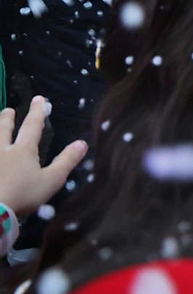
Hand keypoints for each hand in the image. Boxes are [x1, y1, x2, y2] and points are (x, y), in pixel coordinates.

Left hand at [0, 98, 86, 218]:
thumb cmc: (22, 195)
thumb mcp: (51, 180)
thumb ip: (66, 161)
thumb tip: (82, 143)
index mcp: (23, 150)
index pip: (32, 126)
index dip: (37, 111)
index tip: (38, 98)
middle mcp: (2, 151)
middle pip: (3, 130)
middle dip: (7, 118)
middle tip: (8, 110)